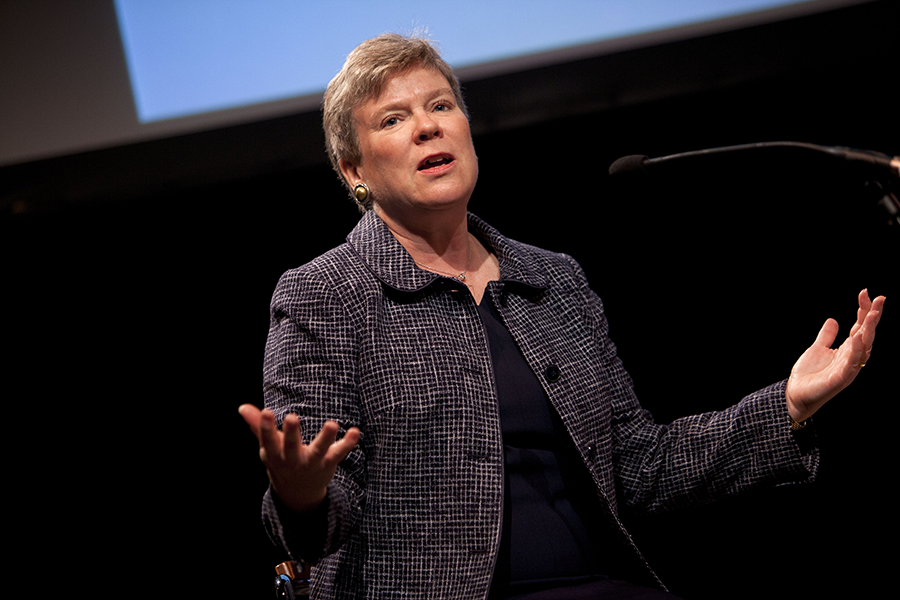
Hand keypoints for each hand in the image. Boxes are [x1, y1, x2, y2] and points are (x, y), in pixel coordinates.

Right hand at [238, 404, 359, 512]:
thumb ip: (258, 427)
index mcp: (275, 455)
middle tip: (292, 417)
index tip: (266, 411)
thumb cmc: (281, 461)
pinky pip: (339, 453)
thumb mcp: (269, 447)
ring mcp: (312, 463)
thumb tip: (242, 407)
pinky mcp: (328, 463)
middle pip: (291, 447)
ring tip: (332, 424)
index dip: (265, 427)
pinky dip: (348, 443)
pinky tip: (356, 431)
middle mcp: (293, 460)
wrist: (298, 493)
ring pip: (319, 451)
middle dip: (291, 433)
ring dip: (325, 438)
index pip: (268, 441)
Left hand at [786, 289, 884, 421]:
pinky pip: (852, 363)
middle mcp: (851, 358)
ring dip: (868, 330)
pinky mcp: (840, 378)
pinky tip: (857, 337)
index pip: (860, 327)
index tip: (865, 293)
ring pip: (864, 347)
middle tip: (879, 299)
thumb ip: (826, 336)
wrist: (796, 394)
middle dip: (873, 317)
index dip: (864, 311)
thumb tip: (833, 320)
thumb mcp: (817, 349)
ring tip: (872, 314)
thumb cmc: (808, 375)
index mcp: (847, 350)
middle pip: (866, 334)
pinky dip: (855, 350)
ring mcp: (848, 368)